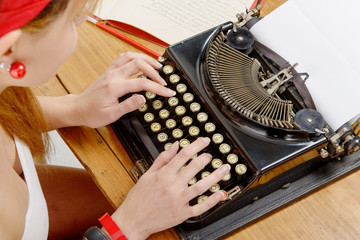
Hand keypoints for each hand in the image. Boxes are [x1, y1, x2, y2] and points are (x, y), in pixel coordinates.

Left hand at [72, 52, 175, 127]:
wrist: (78, 108)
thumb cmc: (92, 113)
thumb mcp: (111, 115)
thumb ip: (128, 106)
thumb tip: (143, 98)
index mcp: (115, 87)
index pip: (142, 83)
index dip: (158, 87)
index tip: (168, 92)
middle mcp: (113, 75)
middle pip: (138, 63)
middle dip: (154, 70)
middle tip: (164, 79)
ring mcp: (111, 71)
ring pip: (131, 56)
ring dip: (146, 59)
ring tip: (157, 65)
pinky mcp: (110, 71)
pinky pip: (124, 57)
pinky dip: (136, 57)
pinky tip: (142, 62)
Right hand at [111, 137, 230, 239]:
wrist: (133, 220)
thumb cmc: (138, 198)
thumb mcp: (147, 174)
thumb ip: (162, 158)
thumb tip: (175, 145)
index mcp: (164, 175)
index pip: (184, 155)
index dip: (197, 145)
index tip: (204, 141)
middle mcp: (173, 186)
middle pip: (195, 167)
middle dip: (206, 158)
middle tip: (212, 155)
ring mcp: (179, 201)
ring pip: (202, 186)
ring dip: (215, 176)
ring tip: (225, 169)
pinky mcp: (182, 214)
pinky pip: (200, 207)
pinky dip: (212, 201)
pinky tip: (220, 194)